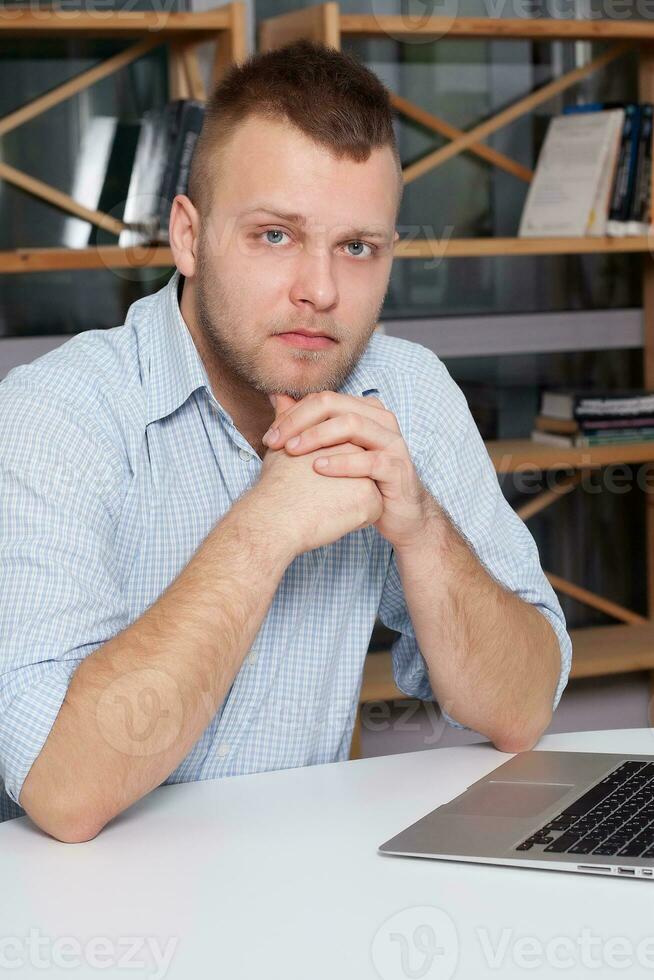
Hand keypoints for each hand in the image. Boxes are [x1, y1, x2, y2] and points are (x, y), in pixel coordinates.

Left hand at [261, 391, 432, 550]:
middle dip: (300, 421)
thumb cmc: (362, 481)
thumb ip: (307, 423)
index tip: (271, 436)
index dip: (293, 414)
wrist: (400, 514)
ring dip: (317, 436)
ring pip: (353, 425)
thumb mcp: (333, 451)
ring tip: (292, 451)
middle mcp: (381, 420)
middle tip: (276, 441)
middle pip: (335, 405)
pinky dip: (342, 462)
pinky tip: (318, 469)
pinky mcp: (398, 469)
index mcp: (366, 411)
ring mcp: (392, 442)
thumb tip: (276, 397)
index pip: (324, 399)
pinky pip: (370, 460)